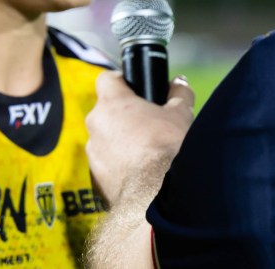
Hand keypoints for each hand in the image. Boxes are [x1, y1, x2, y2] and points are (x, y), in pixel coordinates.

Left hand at [85, 69, 194, 205]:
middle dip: (125, 116)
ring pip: (105, 139)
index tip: (135, 89)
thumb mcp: (181, 116)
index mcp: (112, 103)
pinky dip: (120, 165)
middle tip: (149, 125)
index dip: (122, 82)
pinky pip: (106, 163)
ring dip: (121, 142)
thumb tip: (179, 83)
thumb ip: (179, 94)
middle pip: (107, 111)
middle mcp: (96, 123)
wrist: (157, 196)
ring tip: (146, 153)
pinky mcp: (95, 176)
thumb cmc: (168, 148)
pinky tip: (140, 174)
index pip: (107, 79)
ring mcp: (93, 151)